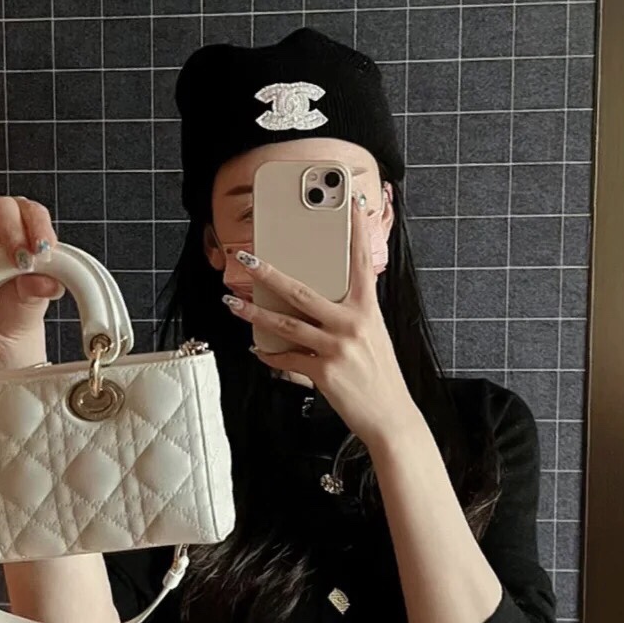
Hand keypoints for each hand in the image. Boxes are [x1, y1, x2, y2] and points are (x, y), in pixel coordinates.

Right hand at [0, 139, 62, 354]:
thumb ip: (39, 289)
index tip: (43, 253)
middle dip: (12, 228)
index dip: (39, 228)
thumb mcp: (32, 304)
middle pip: (3, 201)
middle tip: (19, 259)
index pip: (33, 212)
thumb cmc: (13, 308)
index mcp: (24, 227)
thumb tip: (47, 283)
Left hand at [222, 209, 420, 449]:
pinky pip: (286, 358)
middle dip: (268, 273)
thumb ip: (350, 315)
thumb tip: (319, 300)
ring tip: (232, 303)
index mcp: (368, 310)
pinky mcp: (324, 372)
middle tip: (246, 258)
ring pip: (285, 324)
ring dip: (253, 314)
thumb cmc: (380, 375)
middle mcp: (353, 324)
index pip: (362, 263)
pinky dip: (269, 354)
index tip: (352, 205)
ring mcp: (337, 348)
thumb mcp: (373, 336)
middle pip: (301, 291)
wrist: (391, 417)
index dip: (357, 233)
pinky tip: (256, 350)